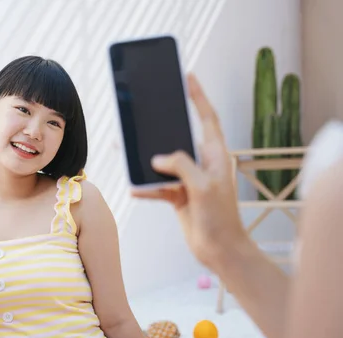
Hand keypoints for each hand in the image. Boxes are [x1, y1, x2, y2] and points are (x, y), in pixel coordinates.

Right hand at [131, 74, 248, 270]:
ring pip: (163, 162)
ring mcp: (189, 180)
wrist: (219, 251)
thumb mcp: (203, 187)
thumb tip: (157, 159)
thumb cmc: (220, 218)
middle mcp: (202, 164)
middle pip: (178, 138)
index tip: (187, 76)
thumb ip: (181, 166)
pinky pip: (158, 186)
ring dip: (147, 160)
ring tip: (127, 149)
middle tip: (145, 113)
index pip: (206, 118)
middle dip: (161, 128)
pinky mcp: (179, 196)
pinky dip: (146, 188)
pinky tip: (134, 188)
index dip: (197, 96)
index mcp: (216, 155)